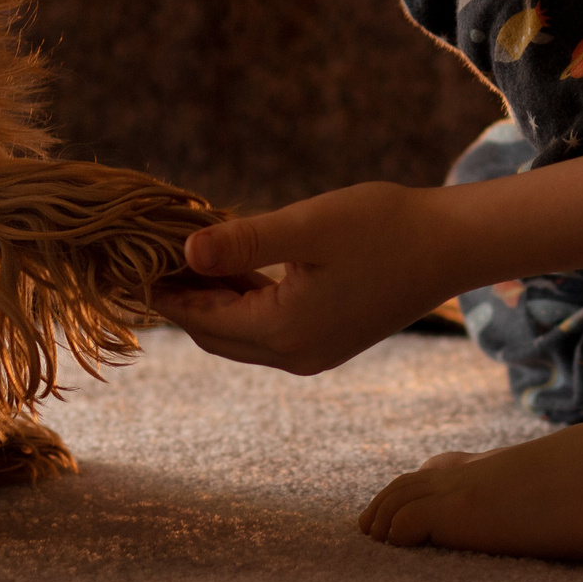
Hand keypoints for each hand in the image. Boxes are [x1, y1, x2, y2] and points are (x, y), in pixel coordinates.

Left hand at [148, 181, 454, 375]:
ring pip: (241, 332)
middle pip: (216, 334)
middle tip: (149, 256)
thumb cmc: (382, 227)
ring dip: (213, 299)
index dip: (165, 292)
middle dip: (182, 300)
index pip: (202, 320)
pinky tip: (233, 265)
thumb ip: (245, 241)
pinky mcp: (329, 338)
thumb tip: (185, 250)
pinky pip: (268, 327)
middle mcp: (295, 354)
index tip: (132, 259)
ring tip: (183, 254)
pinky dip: (243, 300)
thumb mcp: (307, 227)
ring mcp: (314, 351)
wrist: (450, 246)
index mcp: (284, 332)